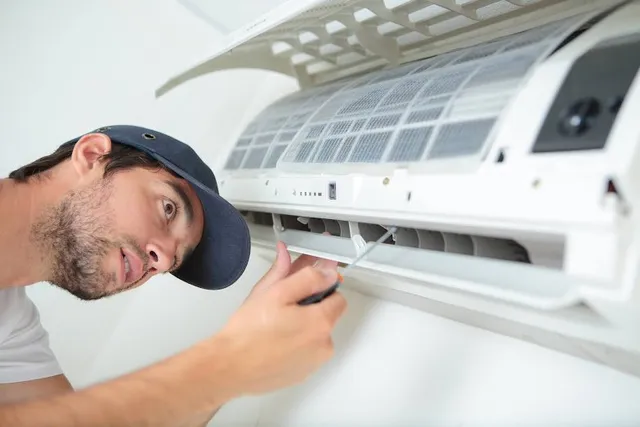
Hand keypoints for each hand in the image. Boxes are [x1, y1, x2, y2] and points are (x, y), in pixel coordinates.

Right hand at [213, 242, 346, 395]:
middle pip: (327, 315)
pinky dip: (295, 344)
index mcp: (321, 322)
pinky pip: (306, 351)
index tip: (302, 285)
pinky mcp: (301, 374)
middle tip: (282, 303)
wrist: (229, 367)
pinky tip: (274, 341)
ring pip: (315, 333)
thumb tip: (326, 269)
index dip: (320, 287)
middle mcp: (324, 345)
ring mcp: (314, 363)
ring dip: (302, 325)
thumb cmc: (249, 329)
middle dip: (309, 306)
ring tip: (274, 324)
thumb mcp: (275, 292)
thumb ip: (305, 277)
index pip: (337, 296)